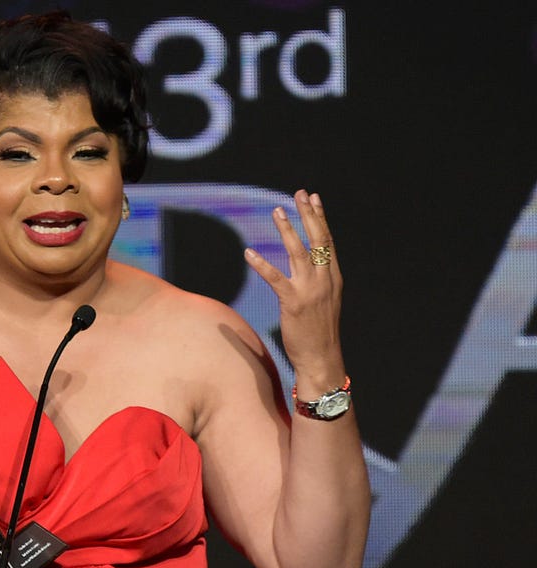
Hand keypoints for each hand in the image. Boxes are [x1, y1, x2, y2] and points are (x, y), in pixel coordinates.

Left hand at [244, 190, 344, 391]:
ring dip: (287, 230)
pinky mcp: (294, 303)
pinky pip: (275, 279)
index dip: (320, 218)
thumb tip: (308, 266)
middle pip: (318, 240)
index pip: (327, 241)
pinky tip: (249, 252)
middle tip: (300, 193)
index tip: (314, 198)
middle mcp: (325, 280)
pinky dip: (262, 264)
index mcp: (333, 278)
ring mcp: (310, 291)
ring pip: (298, 252)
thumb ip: (318, 281)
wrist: (322, 358)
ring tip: (277, 211)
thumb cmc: (319, 332)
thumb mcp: (324, 302)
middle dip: (309, 214)